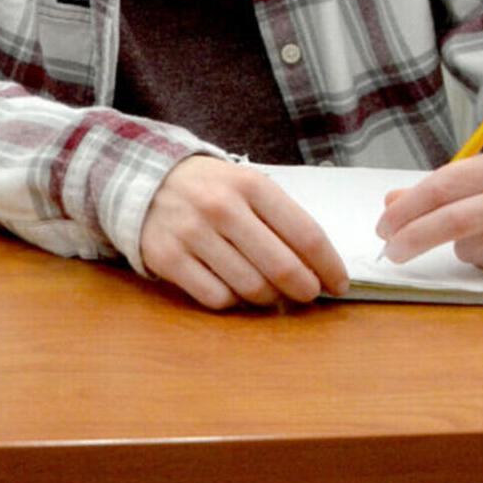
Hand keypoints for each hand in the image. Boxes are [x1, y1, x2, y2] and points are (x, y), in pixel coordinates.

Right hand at [139, 156, 347, 309]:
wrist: (145, 181)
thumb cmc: (211, 189)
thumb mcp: (248, 185)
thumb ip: (283, 219)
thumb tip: (321, 269)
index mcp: (250, 185)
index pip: (306, 235)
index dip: (329, 267)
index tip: (338, 284)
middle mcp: (221, 207)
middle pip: (282, 267)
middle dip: (305, 290)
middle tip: (307, 295)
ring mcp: (191, 233)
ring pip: (251, 288)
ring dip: (269, 298)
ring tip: (270, 292)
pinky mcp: (167, 257)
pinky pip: (216, 298)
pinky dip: (233, 301)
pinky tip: (233, 288)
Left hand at [375, 154, 482, 276]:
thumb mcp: (482, 178)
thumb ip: (435, 190)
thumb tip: (390, 203)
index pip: (443, 187)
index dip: (407, 209)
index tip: (383, 227)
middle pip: (454, 220)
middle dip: (413, 237)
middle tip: (389, 251)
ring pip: (469, 248)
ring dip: (458, 248)